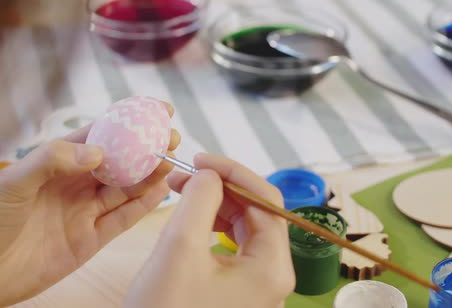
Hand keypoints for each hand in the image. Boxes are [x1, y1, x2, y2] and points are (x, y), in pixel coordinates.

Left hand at [0, 103, 179, 307]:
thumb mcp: (11, 182)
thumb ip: (53, 160)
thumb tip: (97, 150)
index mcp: (53, 164)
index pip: (97, 136)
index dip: (125, 122)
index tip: (153, 110)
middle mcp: (71, 186)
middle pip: (117, 163)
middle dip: (144, 149)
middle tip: (170, 137)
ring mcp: (81, 213)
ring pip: (123, 190)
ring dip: (147, 175)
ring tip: (170, 160)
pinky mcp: (87, 241)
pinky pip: (120, 220)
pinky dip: (141, 206)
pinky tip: (159, 191)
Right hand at [125, 154, 294, 307]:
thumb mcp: (179, 248)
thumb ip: (199, 200)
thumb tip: (210, 174)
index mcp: (271, 267)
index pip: (266, 200)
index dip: (233, 172)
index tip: (199, 159)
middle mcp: (272, 276)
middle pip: (257, 213)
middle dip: (221, 187)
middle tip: (184, 175)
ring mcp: (256, 286)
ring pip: (243, 228)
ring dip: (215, 204)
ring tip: (181, 192)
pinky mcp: (237, 292)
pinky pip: (232, 247)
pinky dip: (211, 226)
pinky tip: (190, 216)